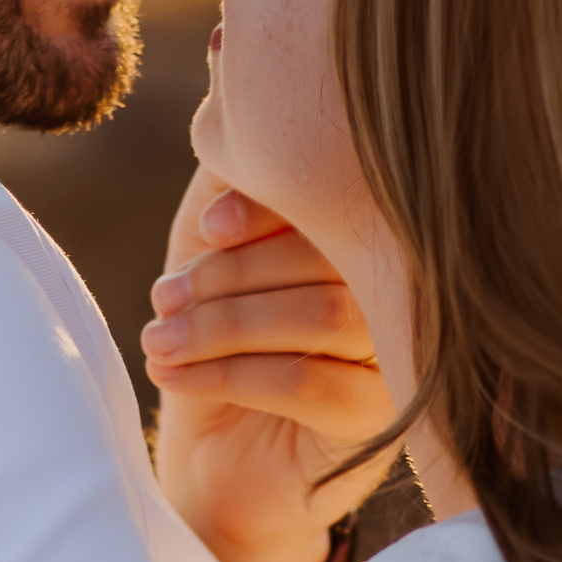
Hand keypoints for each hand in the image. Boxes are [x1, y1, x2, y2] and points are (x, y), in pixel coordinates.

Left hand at [140, 179, 399, 561]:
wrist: (216, 465)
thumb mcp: (216, 250)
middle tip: (162, 297)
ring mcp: (401, 358)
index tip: (207, 228)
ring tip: (159, 339)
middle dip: (230, 274)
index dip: (269, 204)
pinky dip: (225, 374)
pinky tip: (173, 377)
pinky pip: (304, 382)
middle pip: (329, 257)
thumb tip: (226, 96)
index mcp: (370, 241)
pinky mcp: (379, 422)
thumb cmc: (219, 342)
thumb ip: (233, 178)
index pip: (338, 202)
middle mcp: (402, 295)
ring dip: (220, 323)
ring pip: (317, 316)